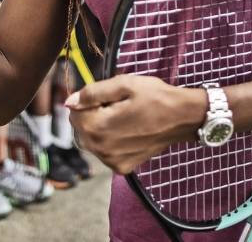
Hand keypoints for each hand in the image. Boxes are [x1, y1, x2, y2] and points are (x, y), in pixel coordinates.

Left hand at [67, 75, 204, 174]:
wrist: (183, 118)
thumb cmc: (155, 96)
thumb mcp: (124, 84)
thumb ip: (93, 93)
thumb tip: (68, 102)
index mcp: (98, 127)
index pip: (73, 113)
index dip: (87, 101)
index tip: (107, 97)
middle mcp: (101, 149)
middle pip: (80, 129)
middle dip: (91, 115)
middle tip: (116, 106)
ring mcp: (112, 161)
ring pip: (91, 141)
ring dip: (100, 128)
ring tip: (123, 118)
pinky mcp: (122, 168)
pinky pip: (105, 152)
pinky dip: (110, 142)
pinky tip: (127, 132)